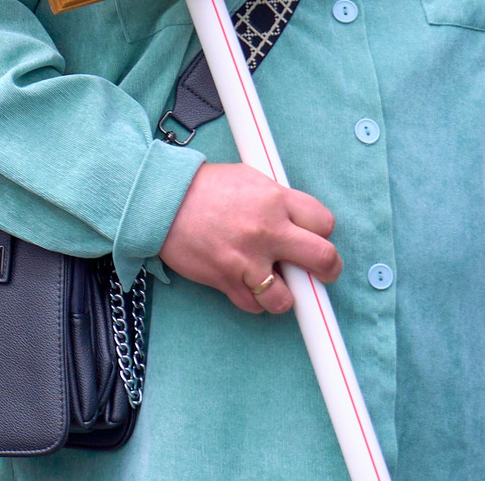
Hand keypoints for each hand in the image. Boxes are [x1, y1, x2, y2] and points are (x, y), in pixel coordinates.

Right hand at [159, 161, 340, 315]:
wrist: (158, 199)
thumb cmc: (201, 188)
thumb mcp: (247, 179)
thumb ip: (277, 200)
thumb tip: (298, 222)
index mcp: (275, 199)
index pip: (324, 223)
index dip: (321, 234)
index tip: (313, 239)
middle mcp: (267, 229)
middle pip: (324, 259)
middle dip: (326, 270)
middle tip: (317, 273)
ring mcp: (247, 258)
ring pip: (289, 297)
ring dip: (283, 294)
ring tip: (271, 282)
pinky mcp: (227, 278)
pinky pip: (254, 306)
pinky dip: (251, 299)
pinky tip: (241, 282)